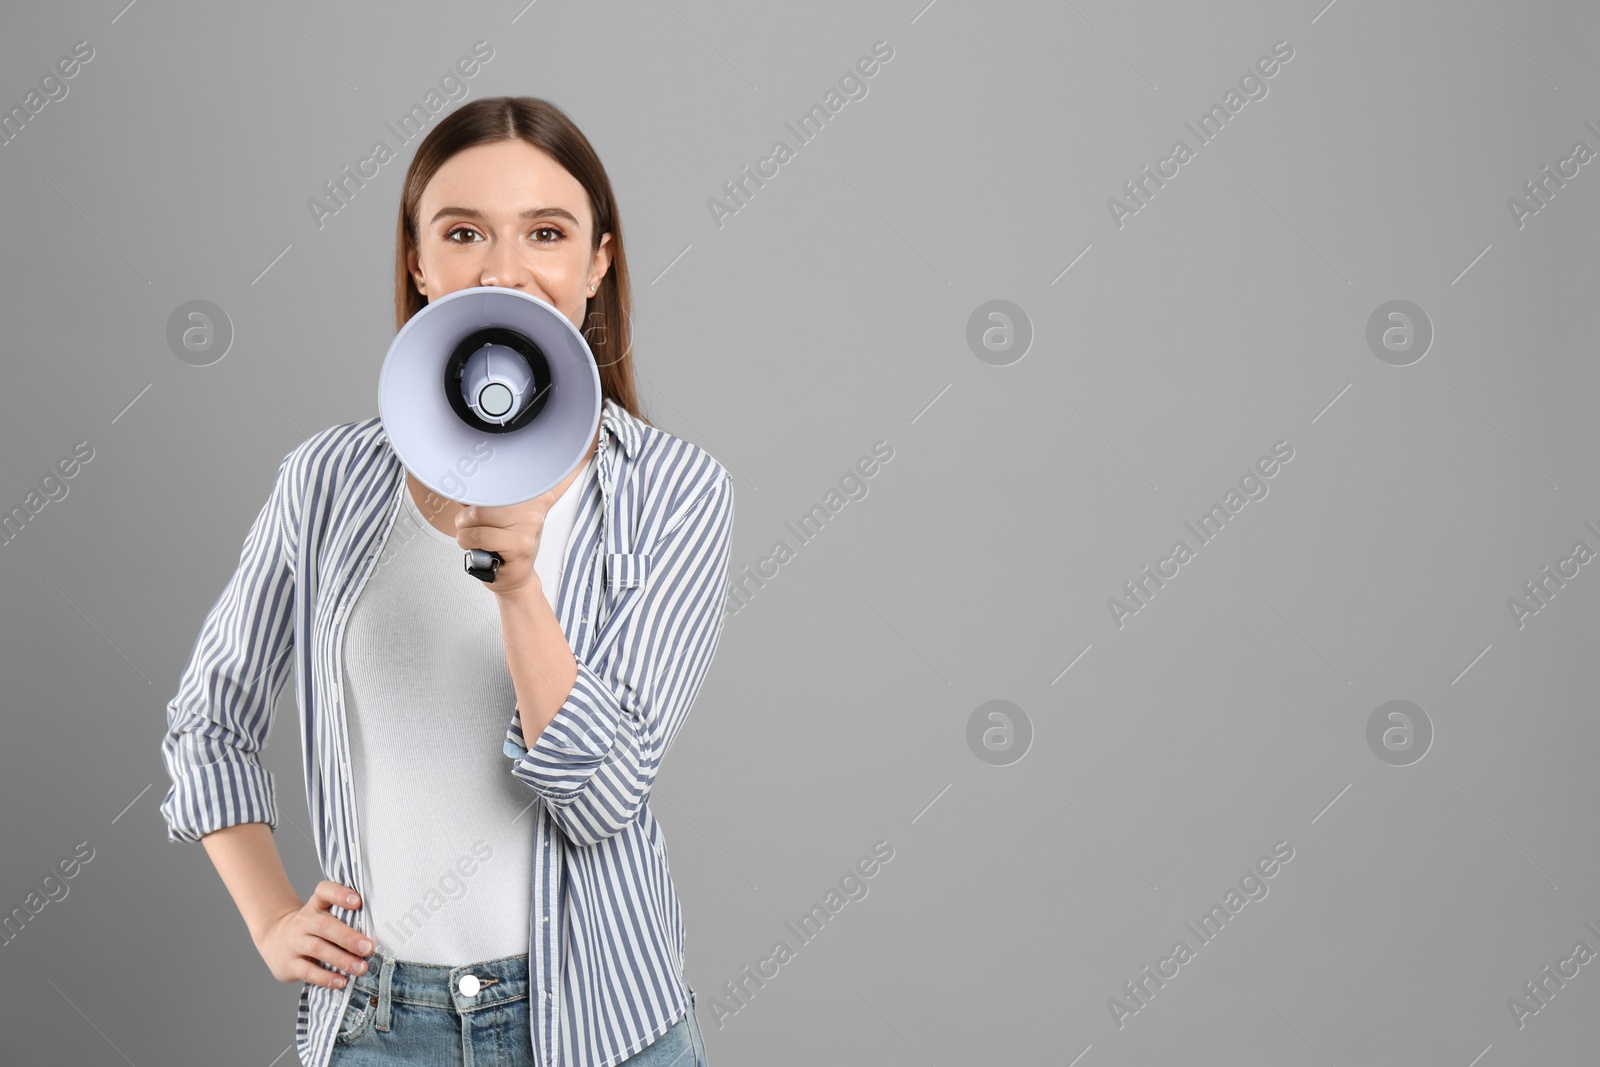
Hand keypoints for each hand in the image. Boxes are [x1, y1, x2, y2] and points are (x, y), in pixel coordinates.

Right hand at [254, 880, 373, 989]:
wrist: (274, 940)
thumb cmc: (312, 928)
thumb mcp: (323, 916)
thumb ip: (346, 918)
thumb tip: (381, 934)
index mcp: (316, 905)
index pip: (324, 891)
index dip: (340, 894)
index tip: (358, 901)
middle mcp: (304, 921)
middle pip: (325, 926)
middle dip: (349, 938)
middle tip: (369, 948)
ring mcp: (294, 943)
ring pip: (319, 949)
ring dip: (342, 960)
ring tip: (362, 968)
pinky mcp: (289, 964)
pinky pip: (308, 971)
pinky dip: (326, 978)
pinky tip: (342, 982)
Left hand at [455, 462, 586, 596]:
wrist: (511, 579)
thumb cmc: (503, 547)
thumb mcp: (502, 517)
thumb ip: (492, 498)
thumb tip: (474, 487)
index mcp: (533, 499)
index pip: (553, 476)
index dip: (570, 462)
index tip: (589, 447)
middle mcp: (535, 509)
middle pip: (486, 497)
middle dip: (468, 515)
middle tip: (475, 526)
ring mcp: (530, 526)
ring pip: (477, 516)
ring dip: (465, 531)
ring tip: (476, 538)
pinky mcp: (520, 544)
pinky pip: (479, 535)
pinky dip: (468, 542)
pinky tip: (478, 549)